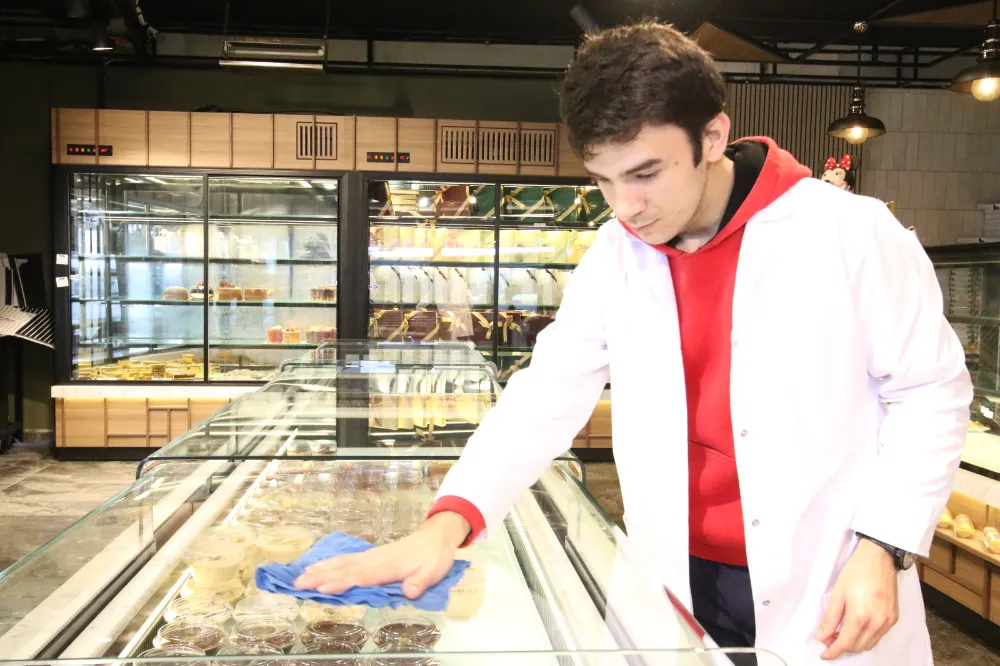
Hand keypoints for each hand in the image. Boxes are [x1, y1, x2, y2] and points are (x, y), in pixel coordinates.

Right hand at [293, 511, 470, 598]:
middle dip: (320, 577)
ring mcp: (371, 556)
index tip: (321, 589)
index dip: (341, 583)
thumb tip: (409, 593)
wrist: (436, 536)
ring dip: (321, 569)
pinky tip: (319, 567)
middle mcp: (375, 560)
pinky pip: (347, 560)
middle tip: (297, 584)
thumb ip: (420, 582)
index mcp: (388, 566)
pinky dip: (331, 564)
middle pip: (344, 569)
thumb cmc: (434, 556)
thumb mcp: (433, 571)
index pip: (360, 576)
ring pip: (342, 563)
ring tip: (300, 576)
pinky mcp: (371, 556)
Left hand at [815, 538, 899, 659]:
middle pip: (858, 647)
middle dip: (842, 646)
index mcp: (860, 617)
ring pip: (869, 644)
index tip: (824, 654)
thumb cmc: (856, 572)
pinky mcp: (894, 618)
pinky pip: (879, 636)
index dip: (833, 652)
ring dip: (855, 643)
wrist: (878, 558)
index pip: (845, 644)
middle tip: (829, 637)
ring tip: (841, 632)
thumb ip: (830, 619)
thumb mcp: (837, 594)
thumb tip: (821, 636)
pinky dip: (866, 637)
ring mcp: (888, 621)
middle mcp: (877, 623)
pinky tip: (857, 628)